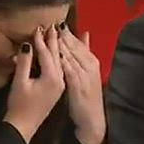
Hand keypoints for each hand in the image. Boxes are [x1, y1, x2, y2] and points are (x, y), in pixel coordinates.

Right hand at [4, 25, 64, 142]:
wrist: (24, 126)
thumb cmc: (19, 105)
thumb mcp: (20, 82)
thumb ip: (24, 62)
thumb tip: (27, 45)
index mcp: (52, 77)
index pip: (47, 53)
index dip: (42, 40)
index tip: (38, 27)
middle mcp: (60, 79)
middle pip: (57, 55)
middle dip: (54, 40)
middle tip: (52, 24)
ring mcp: (60, 84)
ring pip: (60, 61)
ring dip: (58, 47)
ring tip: (56, 33)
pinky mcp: (57, 88)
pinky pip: (60, 67)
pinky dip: (58, 57)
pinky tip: (58, 51)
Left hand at [59, 25, 105, 143]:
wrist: (92, 118)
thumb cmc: (87, 96)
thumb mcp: (88, 72)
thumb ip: (85, 53)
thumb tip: (85, 34)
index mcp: (92, 62)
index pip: (79, 44)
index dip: (68, 34)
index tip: (58, 24)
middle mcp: (89, 67)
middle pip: (75, 48)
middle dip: (64, 36)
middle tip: (52, 25)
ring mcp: (85, 76)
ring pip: (72, 57)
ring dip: (62, 46)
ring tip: (51, 35)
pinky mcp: (78, 86)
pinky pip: (69, 70)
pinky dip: (62, 61)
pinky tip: (55, 55)